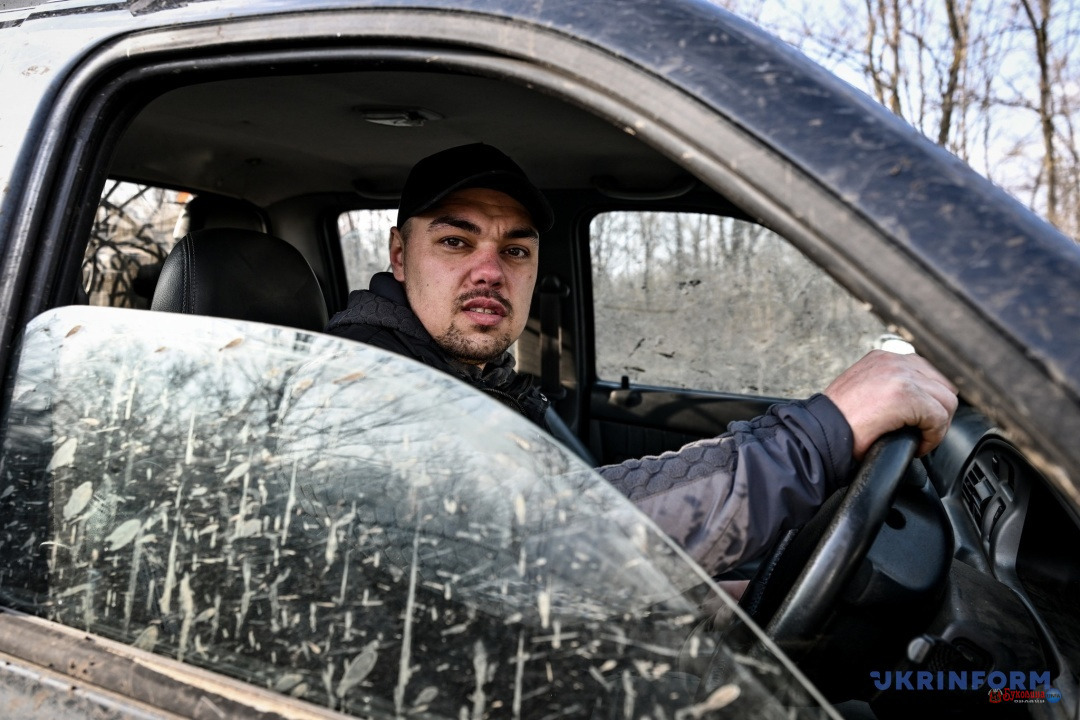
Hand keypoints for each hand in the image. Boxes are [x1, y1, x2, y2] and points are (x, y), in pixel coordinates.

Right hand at [824, 350, 957, 460]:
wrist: (818, 432)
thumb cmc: (836, 422)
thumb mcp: (863, 391)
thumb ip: (888, 386)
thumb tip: (916, 402)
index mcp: (883, 358)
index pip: (929, 373)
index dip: (929, 402)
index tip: (918, 422)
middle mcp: (894, 360)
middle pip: (943, 386)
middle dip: (937, 413)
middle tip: (920, 433)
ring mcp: (901, 375)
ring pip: (946, 402)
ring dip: (936, 426)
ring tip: (918, 440)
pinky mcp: (907, 395)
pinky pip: (938, 418)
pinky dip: (932, 437)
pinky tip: (916, 446)